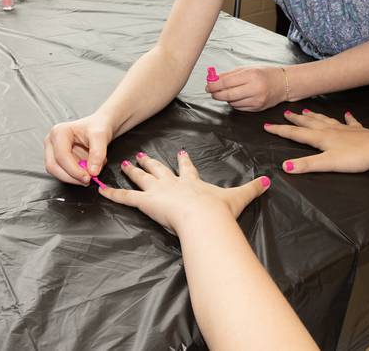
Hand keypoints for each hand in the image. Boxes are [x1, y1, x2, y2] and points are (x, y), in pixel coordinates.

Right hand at [44, 113, 113, 184]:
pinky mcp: (58, 159)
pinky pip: (63, 172)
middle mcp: (52, 141)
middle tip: (88, 180)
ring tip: (90, 172)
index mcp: (59, 132)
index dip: (74, 170)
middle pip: (53, 166)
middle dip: (71, 176)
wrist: (101, 124)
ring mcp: (53, 151)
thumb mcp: (101, 136)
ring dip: (74, 177)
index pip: (61, 156)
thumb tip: (93, 171)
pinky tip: (87, 170)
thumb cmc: (98, 126)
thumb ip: (98, 153)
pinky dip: (75, 175)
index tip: (88, 177)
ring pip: (57, 172)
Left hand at [98, 150, 270, 233]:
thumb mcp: (239, 197)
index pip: (186, 168)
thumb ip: (252, 189)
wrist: (204, 217)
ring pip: (142, 178)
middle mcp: (174, 183)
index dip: (182, 161)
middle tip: (142, 154)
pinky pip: (126, 197)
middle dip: (151, 162)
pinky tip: (99, 188)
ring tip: (124, 163)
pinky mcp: (146, 201)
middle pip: (160, 169)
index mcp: (192, 181)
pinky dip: (112, 192)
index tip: (179, 151)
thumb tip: (269, 181)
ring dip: (132, 171)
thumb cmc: (219, 210)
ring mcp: (159, 190)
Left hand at [206, 66, 286, 111]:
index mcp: (251, 75)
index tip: (208, 86)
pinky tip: (238, 97)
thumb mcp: (247, 69)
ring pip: (232, 102)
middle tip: (212, 92)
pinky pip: (239, 107)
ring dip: (226, 98)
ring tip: (229, 91)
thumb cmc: (264, 74)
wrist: (283, 84)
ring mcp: (256, 100)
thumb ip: (230, 75)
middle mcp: (255, 89)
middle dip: (216, 94)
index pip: (227, 82)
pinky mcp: (257, 108)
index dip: (214, 85)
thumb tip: (213, 80)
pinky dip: (234, 103)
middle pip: (227, 95)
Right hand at [263, 110, 368, 173]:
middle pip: (309, 123)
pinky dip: (347, 118)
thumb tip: (284, 167)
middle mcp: (330, 130)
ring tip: (307, 111)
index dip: (280, 130)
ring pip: (325, 120)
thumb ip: (306, 165)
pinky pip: (350, 122)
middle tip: (285, 113)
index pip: (296, 134)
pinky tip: (347, 114)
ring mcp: (344, 129)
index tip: (266, 126)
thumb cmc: (354, 158)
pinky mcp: (358, 131)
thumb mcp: (328, 164)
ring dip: (315, 116)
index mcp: (320, 138)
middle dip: (296, 119)